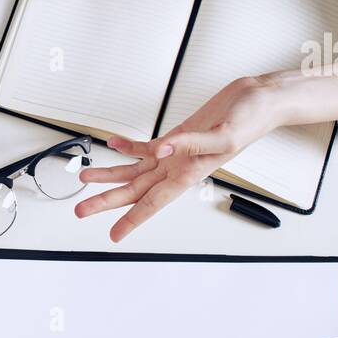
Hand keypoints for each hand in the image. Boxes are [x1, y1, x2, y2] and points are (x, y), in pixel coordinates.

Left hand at [75, 75, 285, 240]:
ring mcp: (174, 153)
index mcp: (187, 173)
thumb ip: (189, 145)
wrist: (257, 101)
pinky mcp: (176, 137)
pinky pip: (145, 147)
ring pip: (134, 170)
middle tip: (80, 210)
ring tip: (85, 178)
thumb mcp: (222, 136)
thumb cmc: (248, 121)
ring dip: (109, 175)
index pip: (151, 203)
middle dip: (105, 200)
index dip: (131, 220)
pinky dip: (127, 147)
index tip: (114, 236)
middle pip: (133, 190)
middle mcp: (176, 167)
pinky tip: (112, 145)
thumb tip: (160, 150)